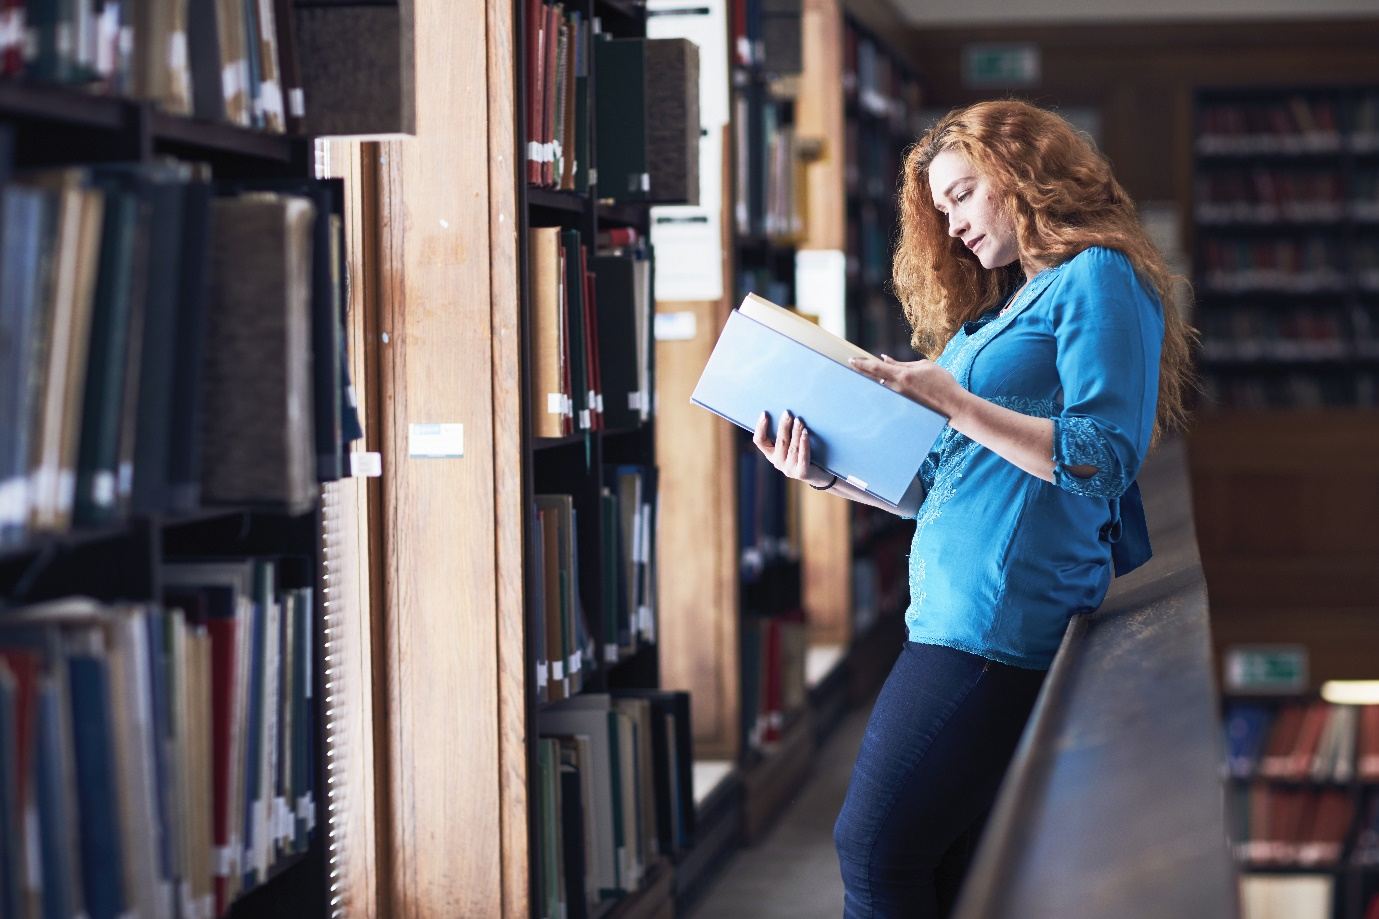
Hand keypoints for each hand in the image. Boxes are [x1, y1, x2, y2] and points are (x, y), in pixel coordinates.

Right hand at [752, 410, 831, 485]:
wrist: (819, 474)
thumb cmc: (803, 453)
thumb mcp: (791, 444)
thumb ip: (787, 433)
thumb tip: (787, 413)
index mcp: (771, 454)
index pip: (759, 441)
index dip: (760, 427)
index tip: (764, 414)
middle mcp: (778, 462)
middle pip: (779, 442)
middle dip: (783, 426)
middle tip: (787, 413)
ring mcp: (789, 469)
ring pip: (792, 447)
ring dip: (795, 432)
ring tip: (799, 421)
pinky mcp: (802, 473)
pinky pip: (803, 456)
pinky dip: (804, 444)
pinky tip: (805, 434)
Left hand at [849, 354, 964, 420]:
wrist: (953, 406)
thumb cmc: (942, 383)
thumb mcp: (924, 366)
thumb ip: (903, 363)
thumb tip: (885, 358)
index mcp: (902, 375)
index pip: (876, 368)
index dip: (862, 364)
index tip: (850, 360)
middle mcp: (897, 388)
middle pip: (873, 377)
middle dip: (861, 370)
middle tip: (850, 364)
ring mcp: (899, 398)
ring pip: (881, 385)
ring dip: (874, 378)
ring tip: (864, 370)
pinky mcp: (903, 404)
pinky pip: (889, 392)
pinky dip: (885, 384)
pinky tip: (882, 380)